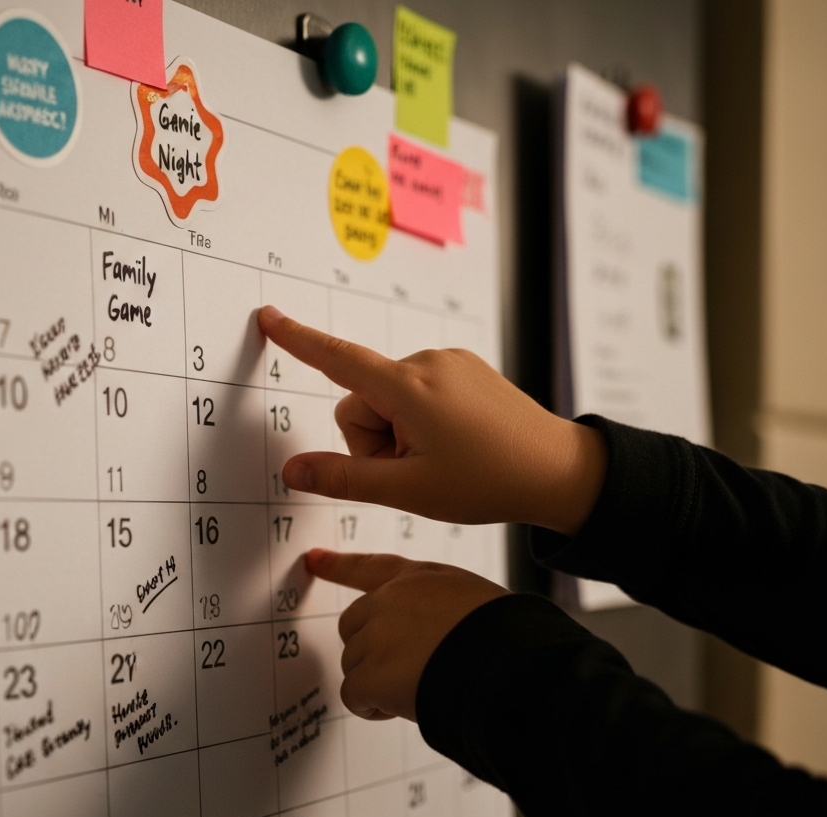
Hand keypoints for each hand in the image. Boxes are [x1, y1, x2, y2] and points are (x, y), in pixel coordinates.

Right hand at [257, 306, 606, 535]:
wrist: (558, 471)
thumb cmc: (489, 481)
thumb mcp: (408, 489)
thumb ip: (344, 478)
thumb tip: (293, 469)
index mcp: (410, 387)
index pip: (337, 360)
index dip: (297, 340)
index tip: (269, 317)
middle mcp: (429, 362)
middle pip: (363, 400)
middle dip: (374, 440)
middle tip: (412, 471)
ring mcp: (450, 363)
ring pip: (390, 400)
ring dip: (398, 434)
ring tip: (439, 459)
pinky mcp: (465, 369)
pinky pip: (418, 393)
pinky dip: (421, 421)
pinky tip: (453, 444)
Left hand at [307, 549, 508, 721]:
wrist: (511, 668)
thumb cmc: (505, 639)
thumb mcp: (474, 601)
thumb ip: (437, 608)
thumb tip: (427, 638)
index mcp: (420, 578)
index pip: (370, 567)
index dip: (338, 565)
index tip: (313, 560)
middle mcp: (391, 600)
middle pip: (353, 625)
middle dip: (370, 650)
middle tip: (406, 670)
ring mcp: (378, 636)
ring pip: (354, 664)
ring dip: (377, 683)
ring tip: (419, 689)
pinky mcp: (372, 674)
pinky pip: (354, 696)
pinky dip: (371, 709)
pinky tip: (400, 709)